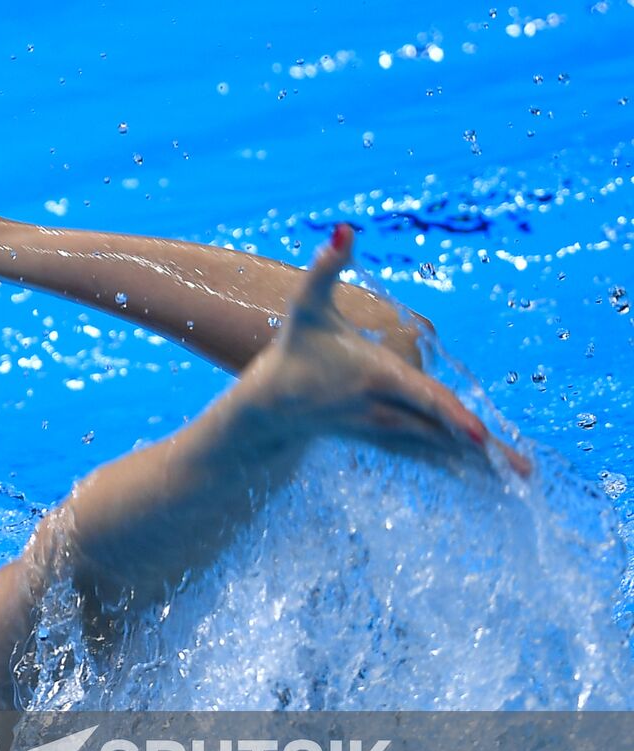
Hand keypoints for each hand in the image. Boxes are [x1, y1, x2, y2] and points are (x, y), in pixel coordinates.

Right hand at [257, 225, 530, 476]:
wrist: (269, 406)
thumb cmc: (294, 350)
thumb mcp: (306, 306)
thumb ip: (324, 267)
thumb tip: (344, 230)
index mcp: (374, 377)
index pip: (420, 397)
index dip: (451, 414)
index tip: (479, 434)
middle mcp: (383, 409)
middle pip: (441, 430)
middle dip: (481, 449)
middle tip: (523, 468)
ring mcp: (384, 430)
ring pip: (438, 448)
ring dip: (477, 464)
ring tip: (519, 477)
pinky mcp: (385, 440)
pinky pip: (428, 456)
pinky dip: (457, 467)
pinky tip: (486, 477)